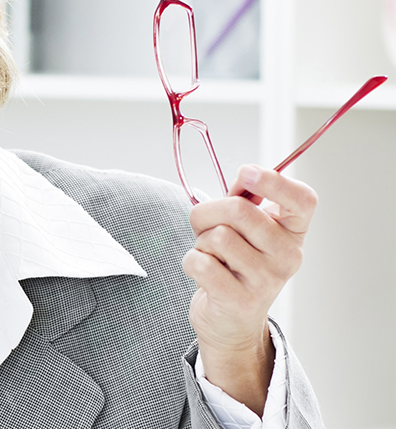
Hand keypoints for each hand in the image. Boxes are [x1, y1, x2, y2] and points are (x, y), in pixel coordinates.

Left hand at [182, 164, 315, 413]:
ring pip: (217, 236)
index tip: (246, 174)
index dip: (273, 180)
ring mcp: (266, 280)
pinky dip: (191, 261)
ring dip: (201, 241)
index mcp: (293, 232)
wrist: (231, 321)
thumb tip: (244, 177)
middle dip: (208, 212)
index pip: (303, 199)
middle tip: (205, 227)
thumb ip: (245, 199)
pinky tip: (203, 273)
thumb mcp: (247, 229)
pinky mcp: (239, 300)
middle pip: (239, 210)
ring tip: (211, 255)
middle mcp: (288, 255)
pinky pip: (200, 262)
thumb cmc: (235, 263)